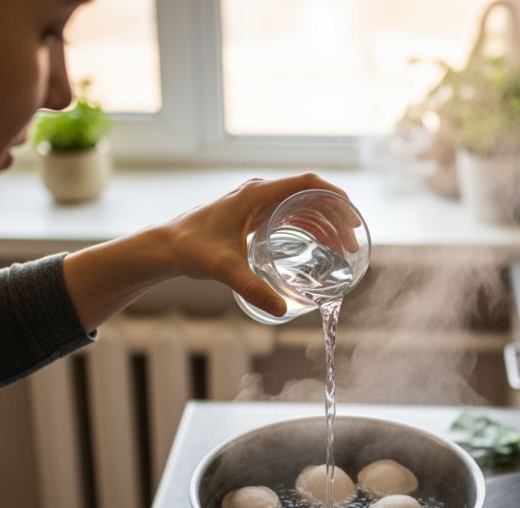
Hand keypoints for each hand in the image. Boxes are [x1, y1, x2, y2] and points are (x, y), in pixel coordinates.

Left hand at [60, 172, 350, 330]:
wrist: (166, 247)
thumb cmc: (191, 249)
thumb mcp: (224, 269)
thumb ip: (252, 289)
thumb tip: (281, 311)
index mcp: (258, 195)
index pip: (308, 184)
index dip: (336, 198)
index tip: (352, 219)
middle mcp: (261, 194)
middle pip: (311, 197)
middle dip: (336, 217)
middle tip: (352, 244)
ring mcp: (258, 204)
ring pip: (302, 208)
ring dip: (325, 224)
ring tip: (343, 249)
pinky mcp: (254, 217)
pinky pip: (291, 216)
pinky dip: (310, 229)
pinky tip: (322, 247)